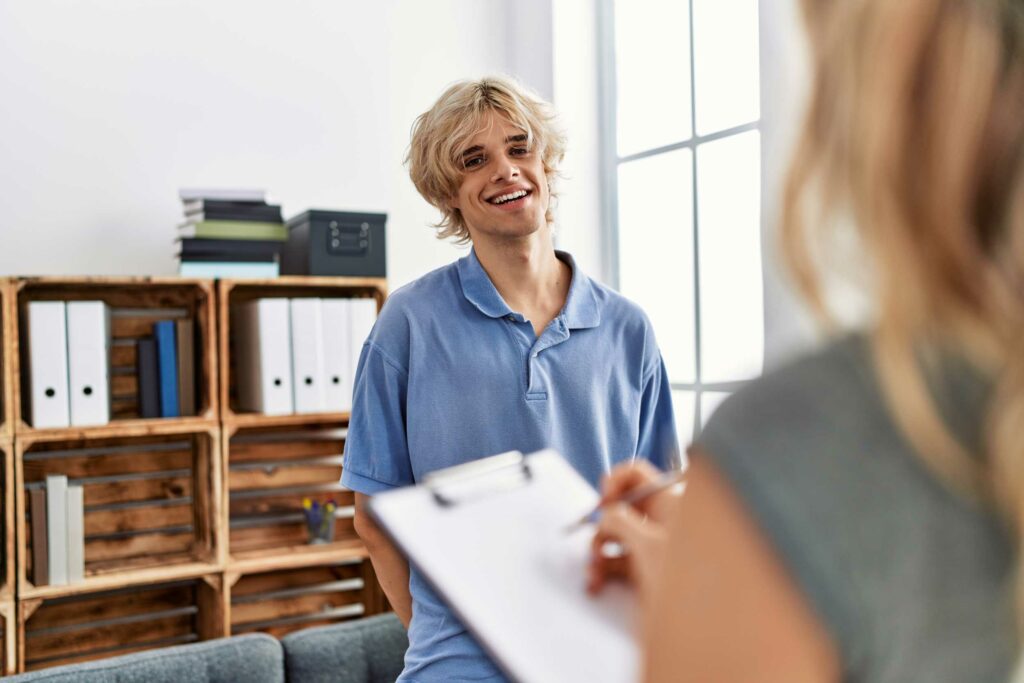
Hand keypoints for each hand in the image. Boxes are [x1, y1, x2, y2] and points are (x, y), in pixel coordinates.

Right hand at [586, 461, 683, 599]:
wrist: (704, 624)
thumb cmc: (690, 579)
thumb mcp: (649, 544)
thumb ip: (621, 522)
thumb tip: (606, 515)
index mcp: (667, 503)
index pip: (636, 474)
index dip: (614, 482)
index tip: (604, 501)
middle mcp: (659, 521)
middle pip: (620, 508)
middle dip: (602, 525)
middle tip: (598, 543)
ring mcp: (651, 546)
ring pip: (614, 537)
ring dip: (597, 552)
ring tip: (594, 573)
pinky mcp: (645, 570)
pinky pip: (616, 562)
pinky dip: (603, 570)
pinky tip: (596, 583)